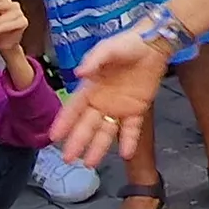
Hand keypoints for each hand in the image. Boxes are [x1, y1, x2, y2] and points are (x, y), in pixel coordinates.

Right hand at [56, 31, 169, 166]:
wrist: (154, 44)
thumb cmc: (127, 44)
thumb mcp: (108, 48)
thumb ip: (94, 60)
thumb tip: (79, 74)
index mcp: (91, 88)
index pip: (73, 109)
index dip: (64, 123)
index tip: (54, 137)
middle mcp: (102, 102)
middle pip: (87, 125)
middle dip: (77, 142)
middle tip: (68, 158)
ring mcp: (119, 108)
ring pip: (106, 132)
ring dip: (98, 148)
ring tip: (89, 164)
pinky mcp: (137, 110)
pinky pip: (132, 129)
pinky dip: (129, 141)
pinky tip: (125, 154)